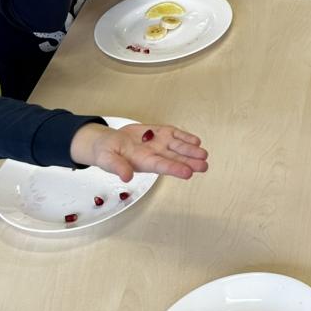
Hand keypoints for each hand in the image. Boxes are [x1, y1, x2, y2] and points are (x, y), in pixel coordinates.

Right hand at [69, 122, 208, 181]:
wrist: (108, 142)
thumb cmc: (107, 153)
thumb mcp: (107, 160)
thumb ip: (117, 167)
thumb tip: (126, 177)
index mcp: (143, 162)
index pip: (162, 166)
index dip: (175, 169)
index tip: (188, 173)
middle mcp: (154, 154)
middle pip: (175, 159)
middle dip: (190, 162)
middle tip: (203, 166)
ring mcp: (158, 143)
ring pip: (178, 147)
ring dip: (191, 150)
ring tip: (203, 154)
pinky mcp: (159, 133)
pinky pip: (175, 135)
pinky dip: (185, 137)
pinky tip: (196, 141)